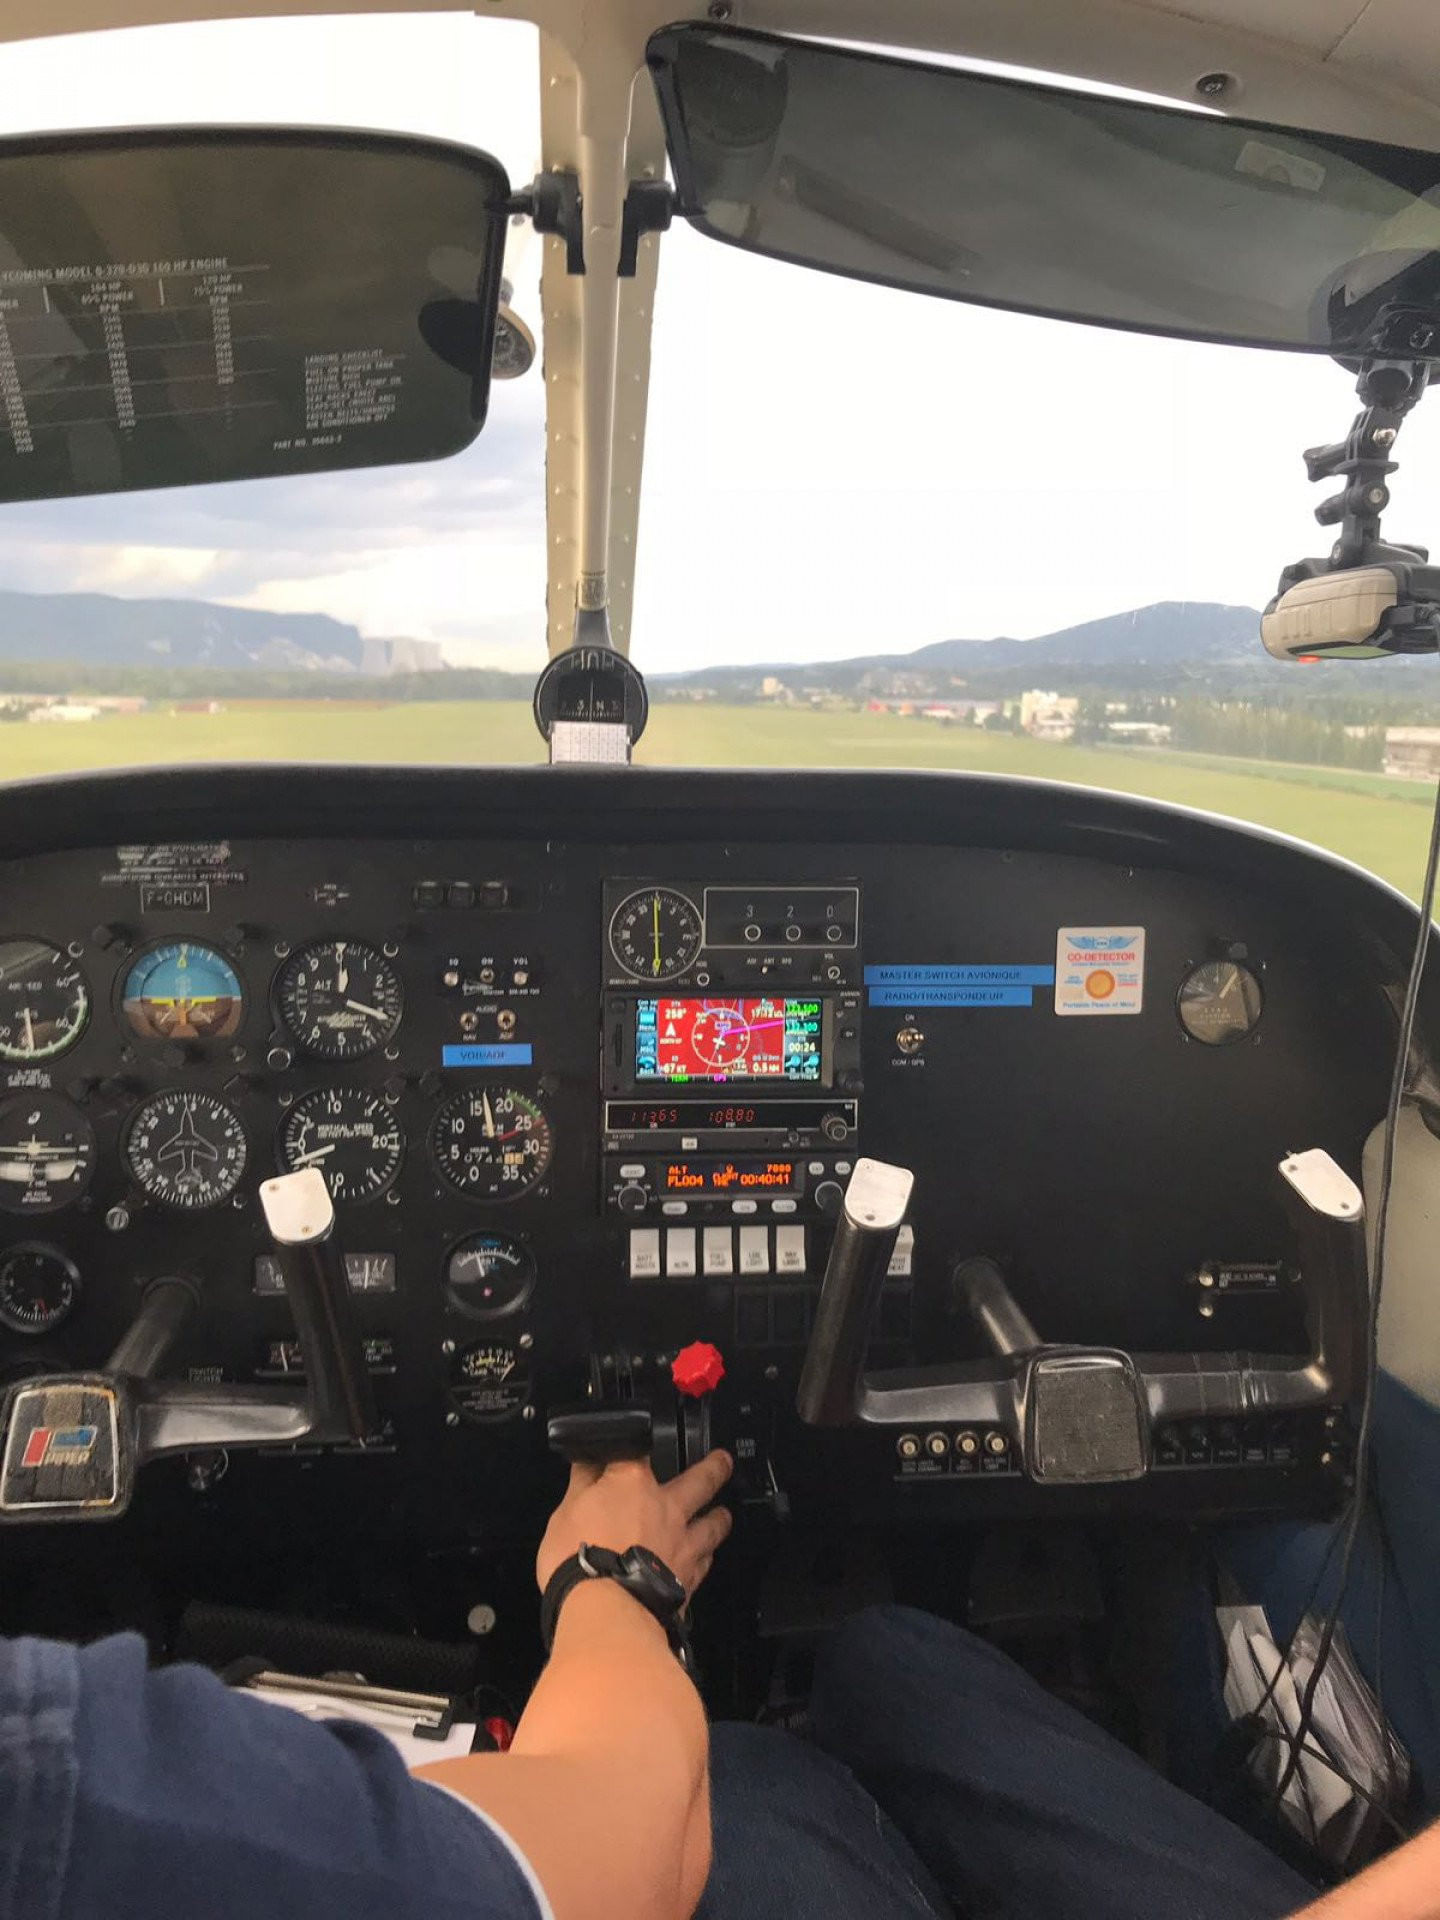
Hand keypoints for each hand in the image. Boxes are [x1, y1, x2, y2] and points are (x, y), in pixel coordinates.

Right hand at [536, 1451, 733, 1598]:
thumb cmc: (578, 1558)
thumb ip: (582, 1483)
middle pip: (701, 1480)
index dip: (637, 1444)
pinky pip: (704, 1565)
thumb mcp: (565, 1512)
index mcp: (633, 1483)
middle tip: (723, 1462)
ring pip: (713, 1525)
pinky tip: (705, 1560)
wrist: (605, 1610)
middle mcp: (667, 1508)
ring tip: (723, 1514)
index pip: (639, 1448)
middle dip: (714, 1468)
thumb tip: (586, 1459)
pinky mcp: (687, 1581)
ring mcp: (682, 1545)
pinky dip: (705, 1559)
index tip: (634, 1442)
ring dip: (719, 1518)